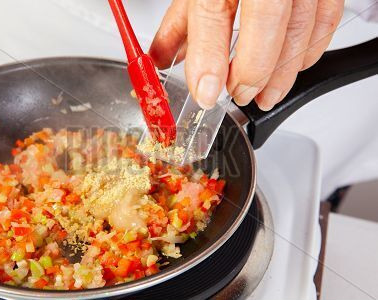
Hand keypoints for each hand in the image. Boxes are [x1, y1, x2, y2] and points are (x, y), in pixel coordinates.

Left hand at [149, 0, 343, 110]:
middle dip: (252, 73)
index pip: (213, 14)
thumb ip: (181, 20)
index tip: (206, 93)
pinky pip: (327, 19)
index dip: (209, 60)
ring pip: (300, 28)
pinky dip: (309, 51)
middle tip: (238, 95)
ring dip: (282, 73)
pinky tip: (290, 67)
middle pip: (266, 24)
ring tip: (264, 95)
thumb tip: (164, 57)